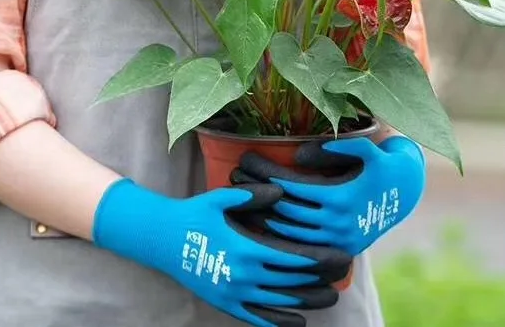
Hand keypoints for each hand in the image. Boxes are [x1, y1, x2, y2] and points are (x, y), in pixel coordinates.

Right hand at [92, 179, 351, 326]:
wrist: (162, 239)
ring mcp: (233, 293)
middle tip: (342, 274)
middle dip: (318, 278)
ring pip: (278, 302)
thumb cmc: (194, 214)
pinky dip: (279, 321)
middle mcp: (241, 274)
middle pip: (289, 281)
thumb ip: (252, 195)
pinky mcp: (224, 303)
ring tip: (330, 297)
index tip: (337, 255)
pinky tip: (298, 321)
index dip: (315, 257)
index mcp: (244, 247)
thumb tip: (281, 191)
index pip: (289, 256)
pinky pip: (257, 317)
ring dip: (305, 300)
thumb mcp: (221, 198)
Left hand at [230, 136, 425, 256]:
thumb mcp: (365, 149)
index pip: (291, 187)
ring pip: (289, 233)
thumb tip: (299, 154)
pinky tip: (264, 220)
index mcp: (339, 197)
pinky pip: (303, 245)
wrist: (407, 191)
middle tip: (235, 175)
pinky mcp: (340, 249)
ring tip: (241, 197)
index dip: (266, 173)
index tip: (245, 159)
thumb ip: (334, 148)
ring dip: (263, 216)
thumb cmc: (382, 162)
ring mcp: (337, 240)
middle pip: (284, 211)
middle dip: (257, 193)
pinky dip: (281, 234)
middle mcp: (336, 223)